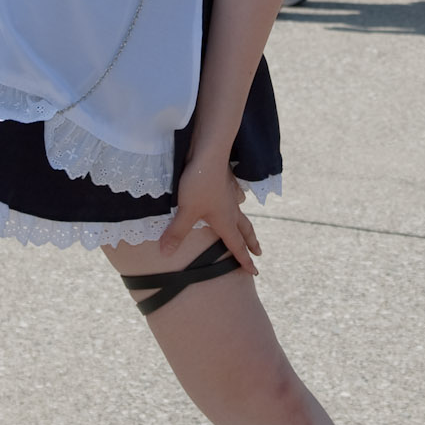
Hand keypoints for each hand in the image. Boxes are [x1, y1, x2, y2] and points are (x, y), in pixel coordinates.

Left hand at [158, 154, 260, 275]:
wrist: (209, 153)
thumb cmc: (199, 183)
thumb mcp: (186, 210)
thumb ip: (177, 232)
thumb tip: (166, 253)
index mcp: (225, 220)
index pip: (236, 245)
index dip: (244, 260)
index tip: (255, 271)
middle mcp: (231, 209)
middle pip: (245, 230)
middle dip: (251, 243)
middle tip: (259, 253)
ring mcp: (230, 194)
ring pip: (241, 213)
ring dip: (245, 223)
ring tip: (247, 229)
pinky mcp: (226, 182)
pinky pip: (235, 195)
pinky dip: (237, 201)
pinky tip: (236, 198)